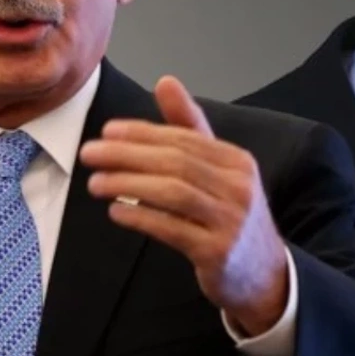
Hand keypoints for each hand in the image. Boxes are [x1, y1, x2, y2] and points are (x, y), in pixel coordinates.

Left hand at [78, 75, 288, 335]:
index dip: (143, 133)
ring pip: (173, 193)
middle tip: (90, 154)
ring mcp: (230, 221)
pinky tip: (115, 212)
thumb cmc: (230, 214)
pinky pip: (172, 229)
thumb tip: (165, 81)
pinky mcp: (217, 253)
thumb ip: (189, 127)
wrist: (264, 273)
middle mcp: (238, 187)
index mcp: (237, 161)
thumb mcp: (218, 169)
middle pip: (176, 162)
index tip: (107, 131)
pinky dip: (140, 217)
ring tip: (95, 183)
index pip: (184, 139)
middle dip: (128, 155)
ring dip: (128, 185)